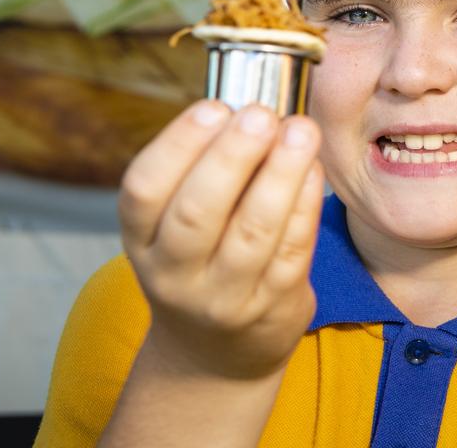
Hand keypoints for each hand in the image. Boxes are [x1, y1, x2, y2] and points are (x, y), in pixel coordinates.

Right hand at [118, 100, 324, 380]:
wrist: (215, 353)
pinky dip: (307, 205)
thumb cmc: (201, 260)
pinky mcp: (273, 306)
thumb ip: (203, 170)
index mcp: (141, 240)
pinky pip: (293, 250)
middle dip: (231, 158)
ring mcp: (225, 296)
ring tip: (300, 130)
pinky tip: (315, 168)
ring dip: (281, 176)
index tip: (214, 106)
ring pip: (254, 234)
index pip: (143, 191)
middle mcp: (174, 272)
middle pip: (197, 214)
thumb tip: (248, 103)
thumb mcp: (176, 226)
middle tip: (261, 113)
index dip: (177, 146)